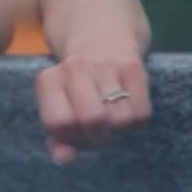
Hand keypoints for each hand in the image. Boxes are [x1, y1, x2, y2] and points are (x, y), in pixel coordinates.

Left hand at [34, 51, 150, 163]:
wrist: (100, 32)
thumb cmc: (76, 85)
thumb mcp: (60, 107)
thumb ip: (58, 139)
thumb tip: (64, 160)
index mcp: (49, 79)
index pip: (59, 123)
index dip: (71, 137)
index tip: (76, 132)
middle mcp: (74, 68)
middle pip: (92, 119)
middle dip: (98, 135)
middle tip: (98, 130)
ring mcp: (105, 65)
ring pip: (120, 119)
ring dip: (118, 129)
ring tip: (111, 119)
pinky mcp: (134, 67)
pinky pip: (142, 113)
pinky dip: (136, 120)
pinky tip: (127, 110)